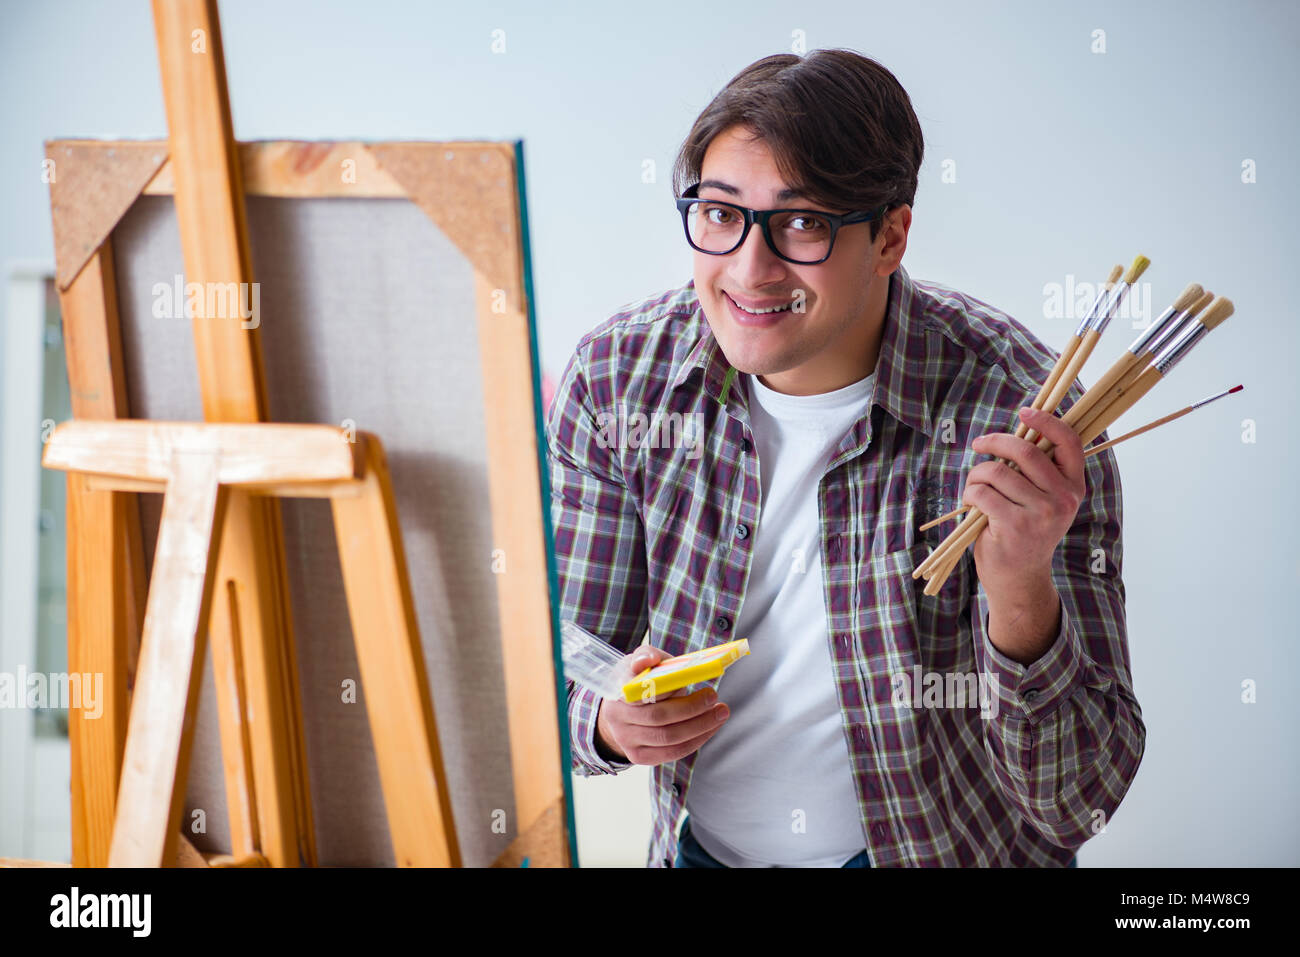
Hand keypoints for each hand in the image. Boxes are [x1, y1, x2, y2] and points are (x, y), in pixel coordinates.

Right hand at [594, 645, 729, 765]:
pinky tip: (710, 728)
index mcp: (617, 689)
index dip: (665, 689)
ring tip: (720, 712)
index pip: (640, 691)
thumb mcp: (640, 661)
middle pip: (658, 717)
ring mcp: (626, 739)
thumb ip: (646, 655)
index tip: (689, 681)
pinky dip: (696, 740)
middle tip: (713, 696)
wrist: (621, 710)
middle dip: (691, 708)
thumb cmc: (638, 680)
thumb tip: (649, 660)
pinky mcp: (639, 756)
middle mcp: (617, 717)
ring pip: (668, 738)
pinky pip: (672, 753)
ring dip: (700, 726)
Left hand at [964, 407, 1085, 598]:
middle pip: (1025, 451)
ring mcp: (1041, 513)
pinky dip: (970, 492)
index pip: (1069, 441)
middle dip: (995, 442)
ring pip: (997, 471)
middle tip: (979, 445)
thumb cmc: (1025, 531)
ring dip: (976, 474)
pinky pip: (982, 492)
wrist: (1019, 578)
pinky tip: (971, 503)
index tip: (1024, 411)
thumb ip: (1036, 471)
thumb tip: (1014, 433)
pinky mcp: (1014, 525)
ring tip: (973, 487)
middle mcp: (1064, 499)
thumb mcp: (1042, 500)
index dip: (1046, 421)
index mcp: (1074, 487)